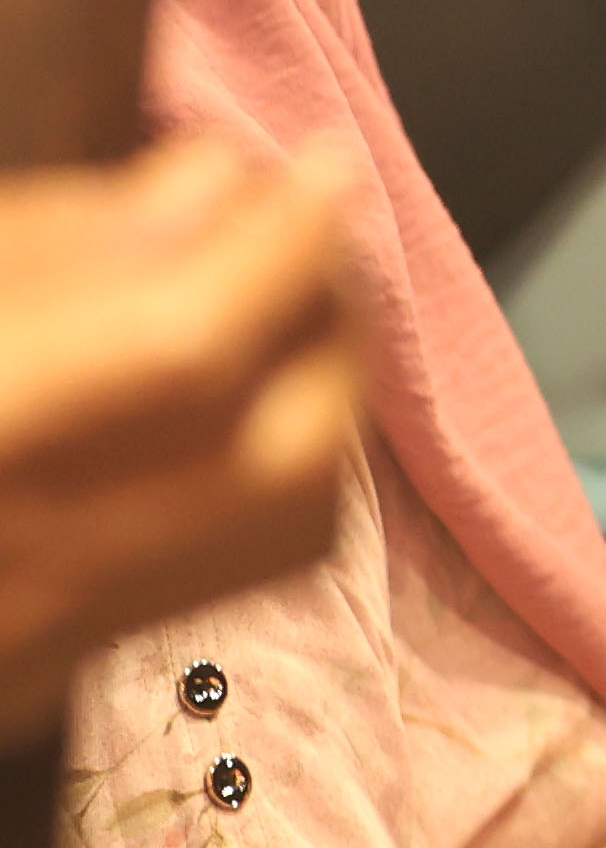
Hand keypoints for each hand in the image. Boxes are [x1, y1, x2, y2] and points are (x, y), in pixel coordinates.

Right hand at [0, 141, 364, 738]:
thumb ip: (41, 245)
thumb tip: (213, 184)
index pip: (181, 347)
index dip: (276, 243)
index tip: (314, 161)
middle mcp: (7, 560)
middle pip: (270, 449)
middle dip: (331, 323)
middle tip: (313, 225)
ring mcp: (22, 650)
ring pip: (275, 528)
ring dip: (323, 396)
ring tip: (288, 302)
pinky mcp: (31, 686)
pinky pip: (214, 580)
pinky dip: (268, 477)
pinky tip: (231, 403)